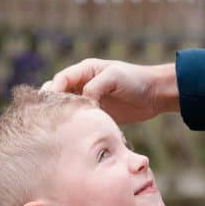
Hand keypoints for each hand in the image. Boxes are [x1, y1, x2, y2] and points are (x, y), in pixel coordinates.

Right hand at [41, 59, 177, 123]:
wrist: (155, 94)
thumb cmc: (135, 80)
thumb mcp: (114, 77)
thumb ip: (95, 86)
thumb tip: (81, 102)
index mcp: (84, 70)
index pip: (60, 79)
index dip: (53, 92)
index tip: (50, 106)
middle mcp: (83, 84)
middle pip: (58, 93)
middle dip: (52, 104)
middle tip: (49, 119)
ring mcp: (89, 99)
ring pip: (67, 108)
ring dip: (62, 116)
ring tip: (57, 129)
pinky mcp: (96, 114)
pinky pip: (80, 119)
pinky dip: (74, 125)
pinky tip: (70, 134)